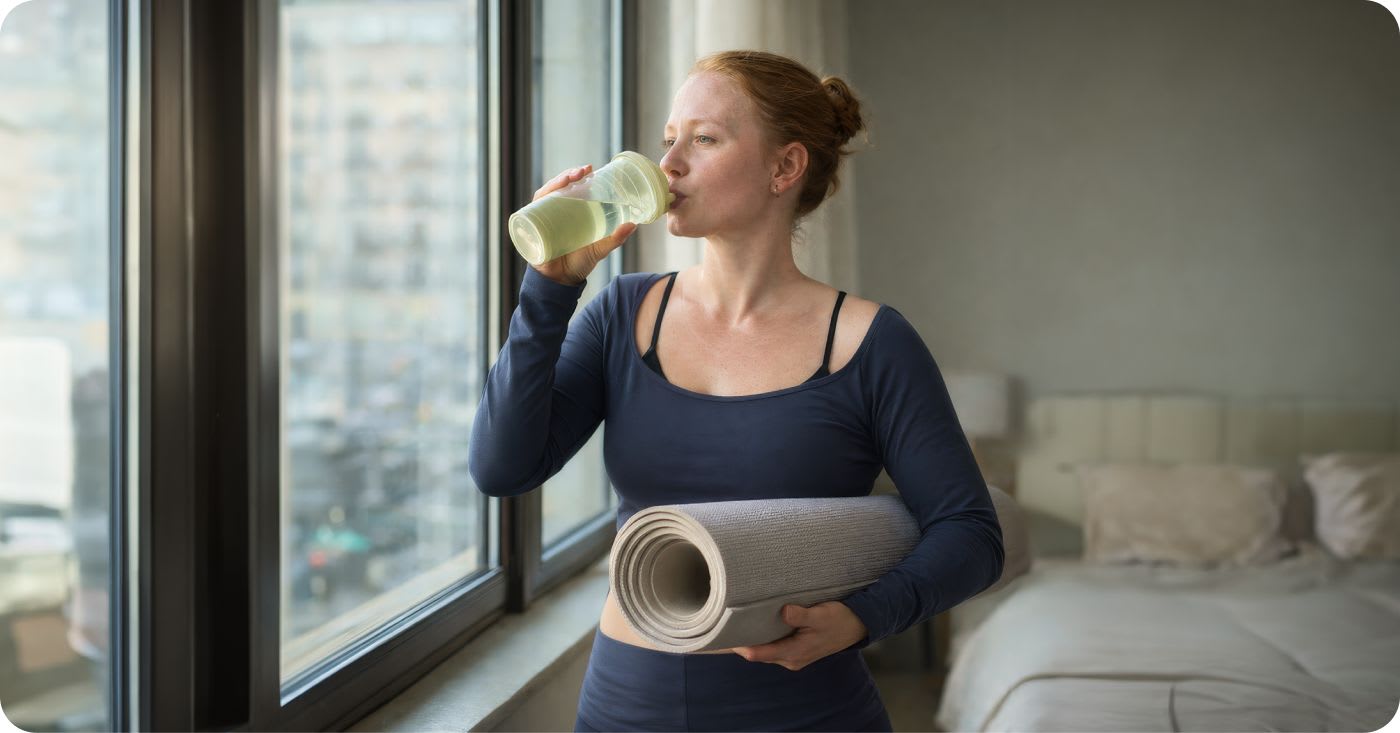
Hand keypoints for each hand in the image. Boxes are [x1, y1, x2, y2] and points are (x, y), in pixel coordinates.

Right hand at [529, 163, 638, 286]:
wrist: (562, 282)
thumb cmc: (579, 263)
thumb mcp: (599, 249)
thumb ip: (615, 238)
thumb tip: (634, 224)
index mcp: (569, 212)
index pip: (570, 188)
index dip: (577, 176)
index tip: (589, 169)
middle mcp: (553, 213)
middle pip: (556, 188)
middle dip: (566, 176)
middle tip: (581, 172)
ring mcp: (541, 220)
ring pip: (543, 196)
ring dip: (553, 185)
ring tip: (567, 180)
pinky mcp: (532, 230)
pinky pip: (529, 214)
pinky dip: (536, 204)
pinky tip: (544, 197)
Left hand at [731, 601, 867, 670]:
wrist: (859, 625)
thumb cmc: (840, 620)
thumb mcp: (821, 615)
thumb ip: (801, 615)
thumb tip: (783, 611)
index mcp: (794, 652)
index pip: (759, 653)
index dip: (739, 646)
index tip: (723, 637)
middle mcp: (791, 658)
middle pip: (758, 653)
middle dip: (741, 643)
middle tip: (722, 627)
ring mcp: (793, 655)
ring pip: (765, 650)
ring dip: (751, 640)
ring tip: (733, 625)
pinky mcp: (796, 649)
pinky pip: (773, 647)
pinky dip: (762, 639)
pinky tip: (755, 626)